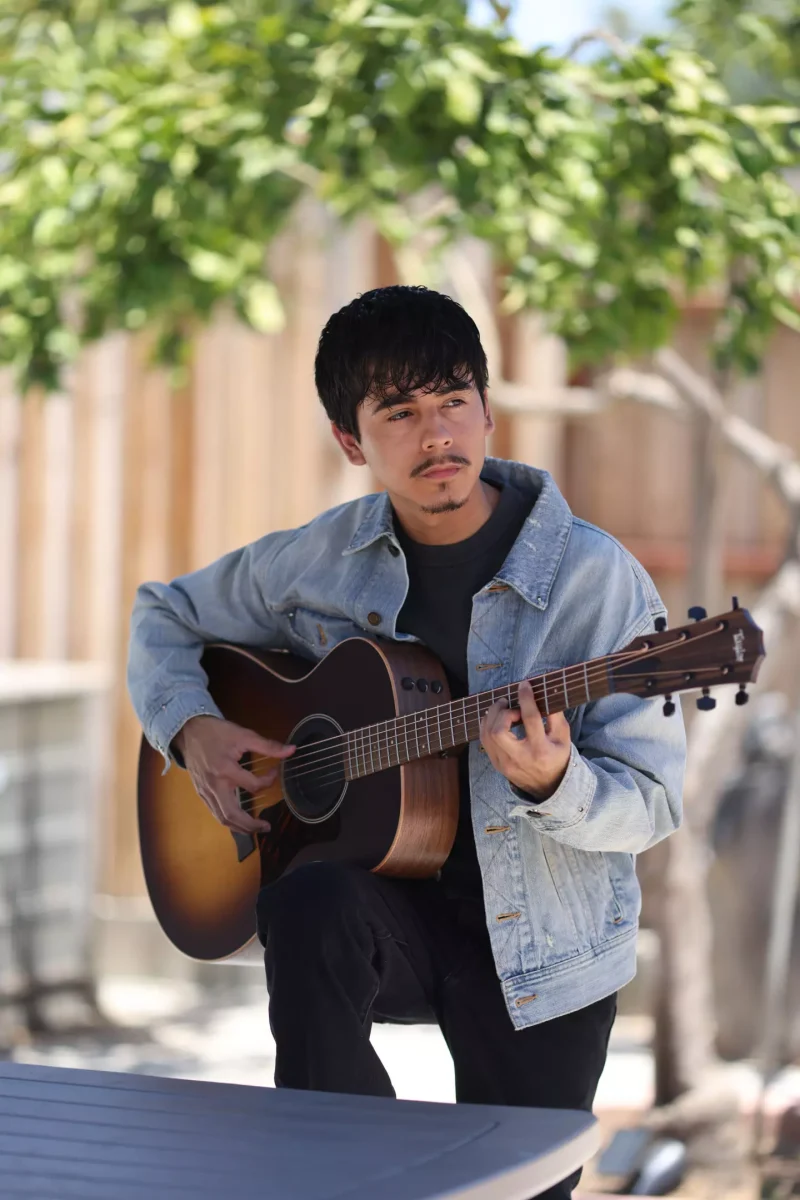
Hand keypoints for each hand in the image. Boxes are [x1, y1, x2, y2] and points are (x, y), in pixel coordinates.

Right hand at [175, 715, 294, 833]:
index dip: (268, 781)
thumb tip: (292, 750)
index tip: (275, 773)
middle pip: (232, 815)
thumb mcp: (244, 734)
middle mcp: (215, 786)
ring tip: (255, 829)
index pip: (253, 786)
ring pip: (222, 818)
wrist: (188, 731)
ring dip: (240, 827)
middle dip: (251, 825)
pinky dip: (228, 820)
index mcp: (226, 770)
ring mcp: (206, 792)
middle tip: (267, 827)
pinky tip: (238, 821)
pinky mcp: (201, 793)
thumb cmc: (216, 732)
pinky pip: (215, 812)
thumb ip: (268, 745)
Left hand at [480, 680, 570, 800]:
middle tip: (511, 705)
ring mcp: (505, 763)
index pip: (530, 720)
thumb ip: (555, 716)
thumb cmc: (557, 756)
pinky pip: (484, 740)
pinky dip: (486, 725)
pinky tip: (496, 718)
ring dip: (493, 716)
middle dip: (502, 712)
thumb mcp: (563, 737)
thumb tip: (544, 693)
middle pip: (499, 731)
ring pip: (487, 735)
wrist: (548, 786)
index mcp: (540, 750)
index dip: (526, 699)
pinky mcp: (496, 764)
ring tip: (504, 708)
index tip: (524, 685)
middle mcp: (519, 759)